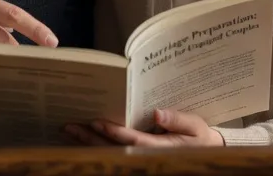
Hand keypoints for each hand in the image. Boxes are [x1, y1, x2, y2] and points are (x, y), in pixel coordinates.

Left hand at [64, 109, 224, 146]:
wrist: (204, 151)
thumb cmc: (199, 137)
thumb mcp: (195, 126)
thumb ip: (178, 120)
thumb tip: (158, 113)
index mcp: (160, 147)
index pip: (133, 141)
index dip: (114, 132)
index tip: (97, 122)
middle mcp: (146, 155)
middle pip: (113, 149)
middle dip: (91, 139)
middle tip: (71, 127)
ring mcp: (138, 158)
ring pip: (109, 153)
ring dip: (88, 143)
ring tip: (69, 131)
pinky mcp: (135, 157)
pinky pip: (112, 153)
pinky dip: (95, 145)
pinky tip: (80, 138)